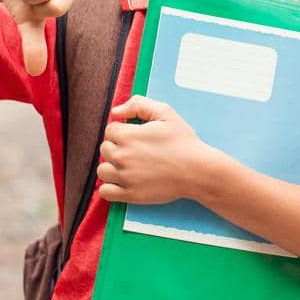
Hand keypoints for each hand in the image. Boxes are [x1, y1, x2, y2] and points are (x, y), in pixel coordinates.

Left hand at [96, 96, 223, 205]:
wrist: (197, 171)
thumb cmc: (183, 142)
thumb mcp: (165, 113)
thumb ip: (138, 104)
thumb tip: (116, 112)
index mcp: (128, 136)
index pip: (110, 130)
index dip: (123, 130)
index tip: (136, 136)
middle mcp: (122, 157)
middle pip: (105, 149)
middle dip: (117, 147)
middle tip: (136, 150)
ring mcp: (125, 177)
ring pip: (102, 170)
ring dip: (112, 167)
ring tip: (128, 166)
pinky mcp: (130, 195)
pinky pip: (105, 192)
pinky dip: (110, 187)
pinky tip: (123, 181)